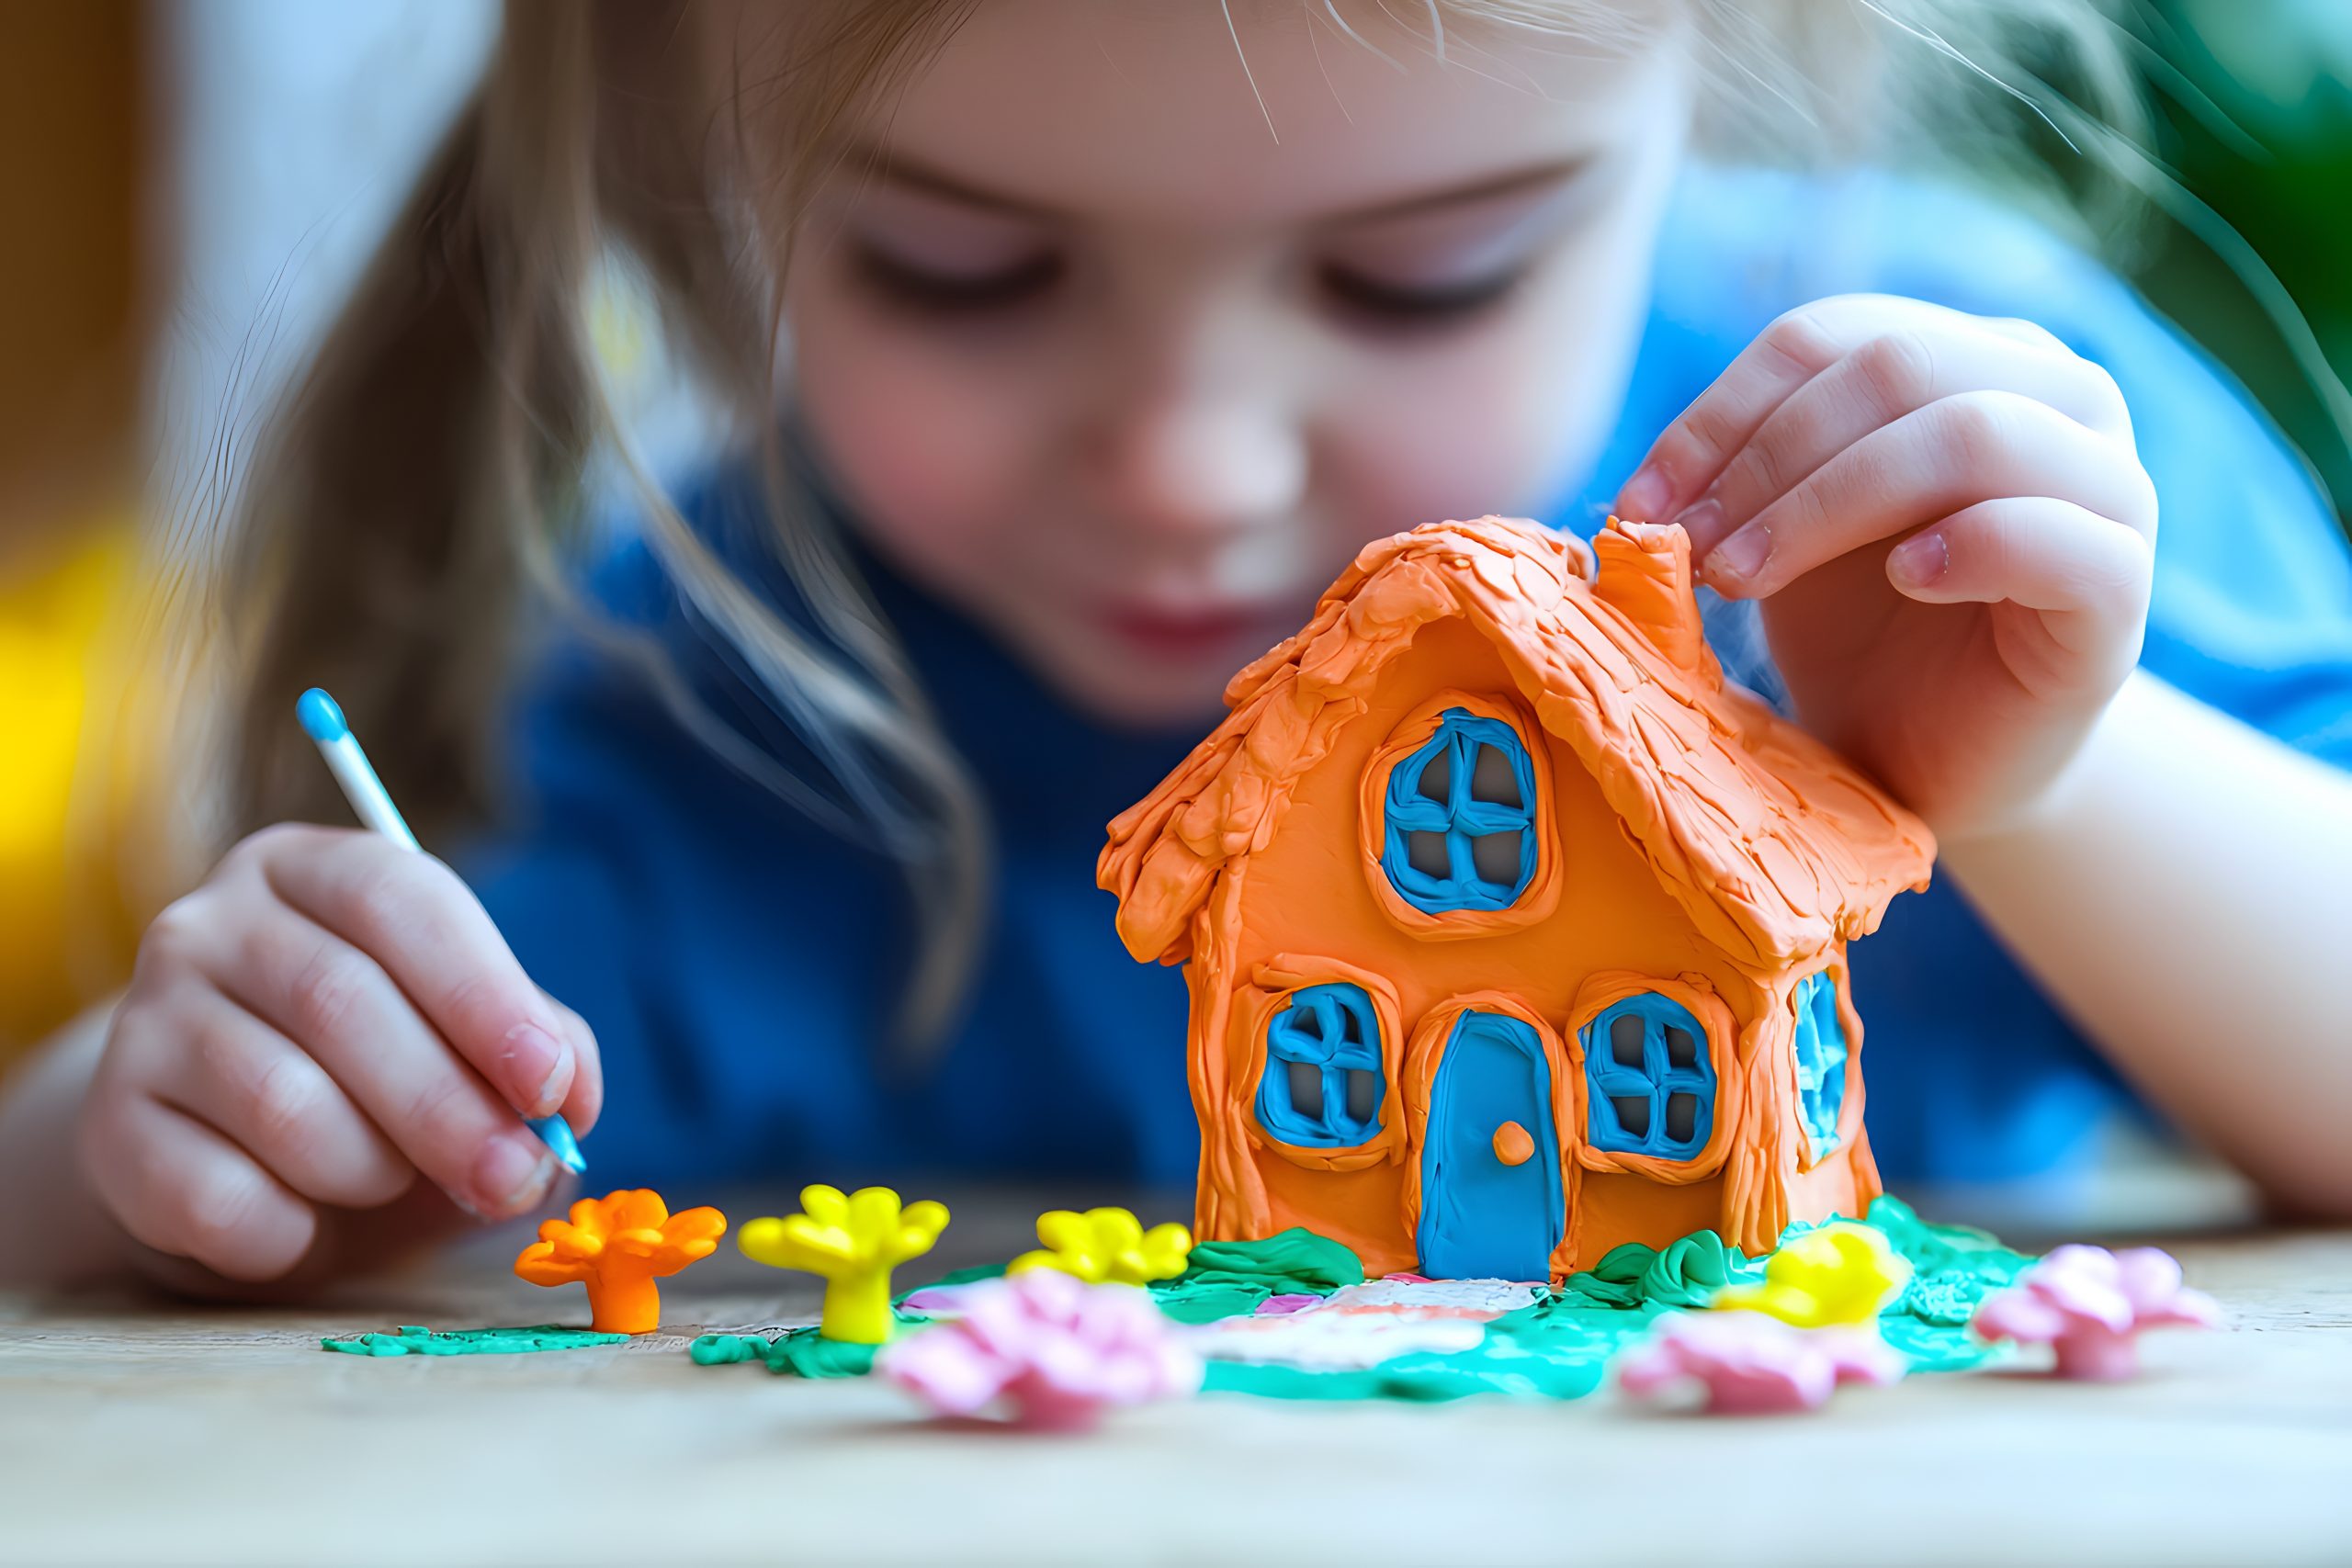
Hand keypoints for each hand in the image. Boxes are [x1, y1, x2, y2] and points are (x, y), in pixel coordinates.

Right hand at [79, 825, 601, 1281]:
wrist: (232, 1154)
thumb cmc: (380, 1081)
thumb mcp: (467, 1043)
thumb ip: (539, 1050)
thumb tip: (569, 1100)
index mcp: (316, 872)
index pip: (400, 899)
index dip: (485, 996)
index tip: (548, 1086)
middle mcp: (211, 924)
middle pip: (341, 1002)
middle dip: (450, 1108)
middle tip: (512, 1177)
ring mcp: (144, 1020)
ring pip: (284, 1103)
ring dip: (373, 1168)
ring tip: (392, 1180)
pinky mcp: (108, 1127)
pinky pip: (217, 1196)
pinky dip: (290, 1231)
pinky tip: (306, 1221)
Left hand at [1616, 294, 2156, 838]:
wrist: (1938, 759)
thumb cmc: (1858, 633)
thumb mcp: (1781, 536)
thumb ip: (1737, 482)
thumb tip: (1636, 492)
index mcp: (1969, 355)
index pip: (1832, 335)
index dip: (1722, 411)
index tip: (1638, 500)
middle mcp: (2056, 395)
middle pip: (1897, 367)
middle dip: (1767, 458)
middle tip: (1688, 549)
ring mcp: (2107, 486)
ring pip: (1973, 433)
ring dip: (1830, 502)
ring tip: (1746, 578)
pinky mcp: (2119, 590)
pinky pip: (2058, 536)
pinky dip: (1969, 545)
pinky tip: (1901, 581)